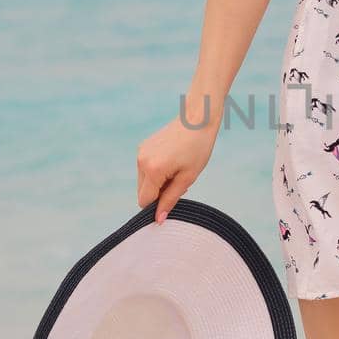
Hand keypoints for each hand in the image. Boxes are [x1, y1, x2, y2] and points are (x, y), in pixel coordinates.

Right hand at [136, 101, 219, 223]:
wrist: (197, 119)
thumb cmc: (198, 148)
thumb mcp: (188, 177)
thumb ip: (171, 199)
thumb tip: (158, 219)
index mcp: (153, 170)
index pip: (145, 201)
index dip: (157, 206)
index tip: (173, 200)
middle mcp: (141, 161)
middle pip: (143, 192)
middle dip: (159, 194)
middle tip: (179, 182)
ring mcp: (140, 152)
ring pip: (144, 181)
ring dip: (158, 183)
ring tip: (177, 170)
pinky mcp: (143, 147)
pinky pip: (145, 169)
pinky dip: (156, 172)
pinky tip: (172, 161)